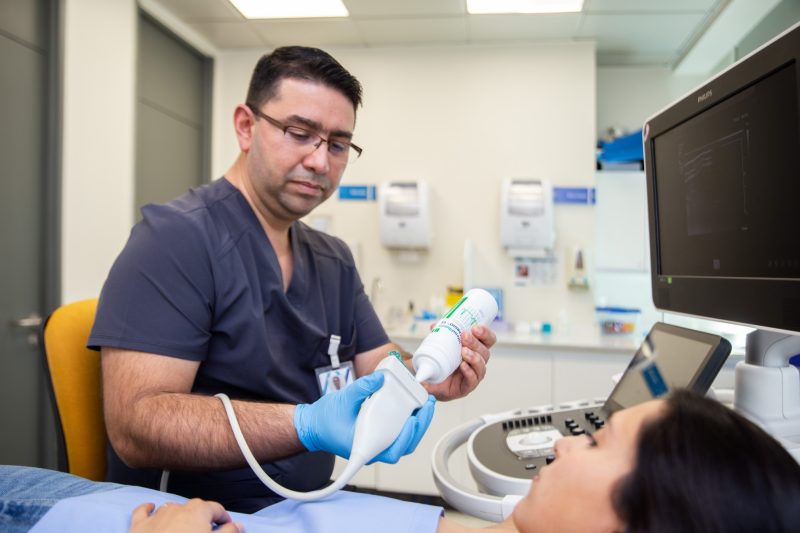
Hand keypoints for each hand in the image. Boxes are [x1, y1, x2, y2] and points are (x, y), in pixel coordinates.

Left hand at [129, 499, 241, 532]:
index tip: (227, 526)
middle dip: (203, 517)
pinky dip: (148, 508)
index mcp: (199, 510)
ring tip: (185, 529)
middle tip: (208, 531)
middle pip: (196, 507)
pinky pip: (143, 511)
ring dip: (180, 516)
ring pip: (172, 508)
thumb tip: (238, 525)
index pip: (217, 509)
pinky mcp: (139, 525)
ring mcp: (158, 515)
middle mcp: (178, 507)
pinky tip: (151, 508)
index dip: (224, 518)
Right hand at [294, 373, 435, 462]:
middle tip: (427, 405)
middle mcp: (373, 450)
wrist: (313, 426)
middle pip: (404, 445)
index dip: (407, 437)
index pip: (393, 451)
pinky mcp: (377, 437)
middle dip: (420, 425)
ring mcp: (376, 445)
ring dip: (417, 425)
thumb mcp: (343, 399)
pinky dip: (408, 422)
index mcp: (364, 447)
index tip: (414, 420)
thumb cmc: (325, 419)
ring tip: (424, 405)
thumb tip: (380, 378)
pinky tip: (413, 408)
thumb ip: (362, 388)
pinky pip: (397, 434)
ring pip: (403, 441)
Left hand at [424, 325, 495, 400]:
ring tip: (463, 352)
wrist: (430, 382)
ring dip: (474, 357)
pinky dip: (469, 372)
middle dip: (475, 343)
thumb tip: (435, 326)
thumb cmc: (440, 363)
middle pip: (485, 352)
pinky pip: (473, 380)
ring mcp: (473, 375)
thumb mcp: (439, 345)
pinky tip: (463, 366)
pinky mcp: (466, 387)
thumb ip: (439, 334)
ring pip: (481, 366)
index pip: (487, 340)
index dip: (485, 333)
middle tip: (464, 336)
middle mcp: (477, 362)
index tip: (475, 327)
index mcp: (475, 350)